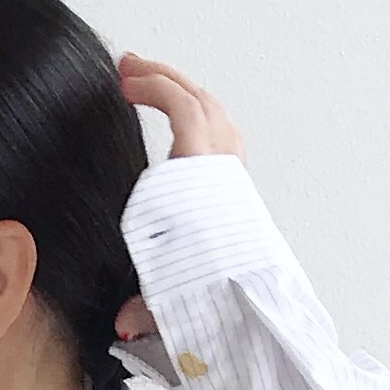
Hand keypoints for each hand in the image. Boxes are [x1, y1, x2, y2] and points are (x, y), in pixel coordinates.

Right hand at [113, 53, 246, 345]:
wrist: (266, 322)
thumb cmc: (223, 308)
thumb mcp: (172, 308)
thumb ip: (145, 309)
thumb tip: (125, 323)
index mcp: (204, 187)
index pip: (185, 112)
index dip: (155, 88)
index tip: (123, 83)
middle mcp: (226, 176)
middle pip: (200, 102)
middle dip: (162, 78)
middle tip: (127, 67)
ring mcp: (235, 181)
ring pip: (214, 114)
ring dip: (181, 93)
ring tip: (149, 85)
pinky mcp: (238, 193)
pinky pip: (221, 136)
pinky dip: (198, 116)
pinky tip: (181, 121)